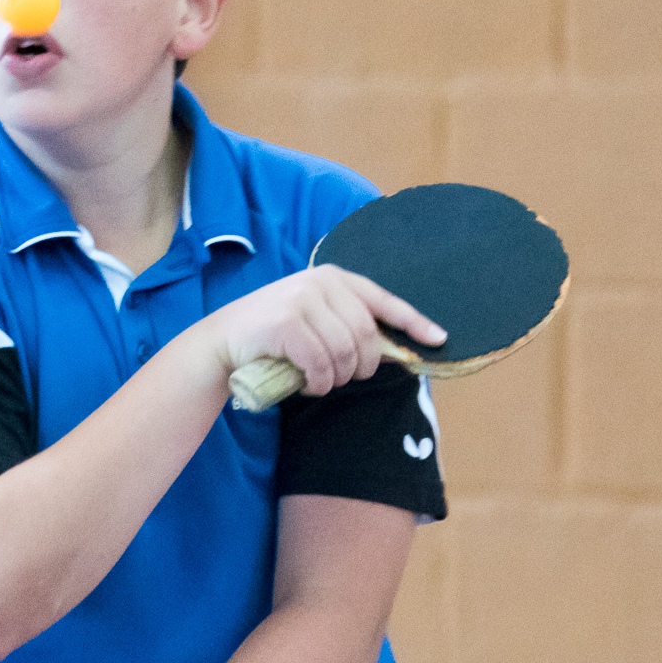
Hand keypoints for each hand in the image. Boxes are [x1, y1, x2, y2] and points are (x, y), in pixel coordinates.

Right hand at [204, 265, 444, 394]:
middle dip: (363, 366)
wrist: (223, 342)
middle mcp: (320, 281)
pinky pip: (321, 364)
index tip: (439, 339)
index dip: (414, 321)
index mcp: (334, 277)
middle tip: (344, 378)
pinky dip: (320, 383)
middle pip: (367, 334)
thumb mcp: (316, 319)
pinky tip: (309, 385)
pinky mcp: (286, 322)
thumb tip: (396, 350)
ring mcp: (302, 299)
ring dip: (338, 378)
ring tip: (321, 381)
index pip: (383, 299)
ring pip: (345, 352)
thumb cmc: (275, 336)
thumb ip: (348, 324)